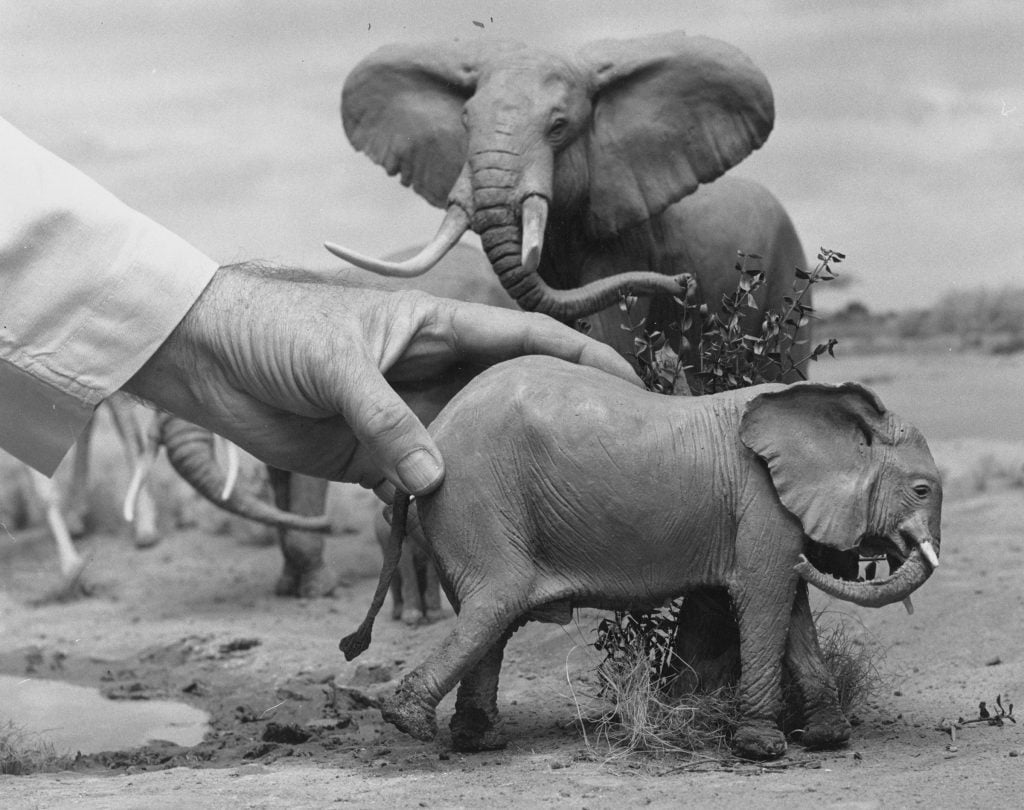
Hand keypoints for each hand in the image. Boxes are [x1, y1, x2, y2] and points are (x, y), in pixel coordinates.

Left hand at [124, 262, 637, 495]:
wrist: (208, 359)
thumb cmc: (275, 331)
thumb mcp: (338, 364)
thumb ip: (387, 418)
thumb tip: (436, 480)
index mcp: (439, 329)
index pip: (526, 337)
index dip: (579, 358)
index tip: (626, 385)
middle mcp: (436, 374)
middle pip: (511, 399)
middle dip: (554, 425)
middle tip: (603, 462)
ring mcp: (411, 418)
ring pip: (474, 448)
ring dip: (505, 475)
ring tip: (556, 509)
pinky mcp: (379, 458)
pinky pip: (427, 484)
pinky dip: (450, 506)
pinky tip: (481, 534)